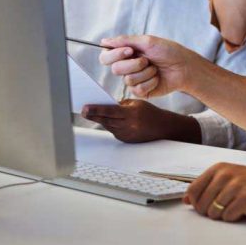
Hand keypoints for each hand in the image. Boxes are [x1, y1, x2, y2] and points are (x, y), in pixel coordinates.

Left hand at [81, 99, 200, 143]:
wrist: (163, 128)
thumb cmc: (150, 113)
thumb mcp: (136, 103)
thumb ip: (120, 105)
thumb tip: (105, 106)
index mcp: (131, 114)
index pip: (110, 111)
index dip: (96, 109)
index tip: (85, 107)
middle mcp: (128, 126)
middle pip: (106, 120)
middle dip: (93, 115)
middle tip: (83, 111)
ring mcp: (126, 135)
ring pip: (108, 126)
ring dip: (99, 119)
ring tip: (89, 113)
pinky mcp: (125, 140)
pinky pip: (113, 131)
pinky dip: (108, 125)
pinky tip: (103, 119)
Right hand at [99, 35, 199, 97]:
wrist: (184, 67)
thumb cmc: (168, 51)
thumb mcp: (147, 42)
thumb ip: (125, 41)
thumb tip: (104, 41)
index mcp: (126, 53)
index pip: (106, 56)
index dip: (114, 54)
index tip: (129, 51)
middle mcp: (128, 67)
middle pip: (115, 69)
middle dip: (133, 64)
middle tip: (147, 60)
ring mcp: (134, 80)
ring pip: (128, 80)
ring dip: (145, 72)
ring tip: (156, 68)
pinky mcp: (142, 91)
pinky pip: (138, 89)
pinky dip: (150, 81)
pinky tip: (158, 78)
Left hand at [184, 163, 245, 221]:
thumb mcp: (232, 177)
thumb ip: (208, 186)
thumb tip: (186, 199)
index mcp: (219, 168)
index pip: (192, 190)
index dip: (197, 203)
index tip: (207, 205)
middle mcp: (225, 174)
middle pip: (201, 205)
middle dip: (211, 212)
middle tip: (228, 207)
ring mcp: (235, 186)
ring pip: (214, 213)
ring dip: (225, 215)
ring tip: (238, 207)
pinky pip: (228, 217)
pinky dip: (236, 218)